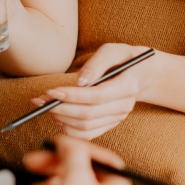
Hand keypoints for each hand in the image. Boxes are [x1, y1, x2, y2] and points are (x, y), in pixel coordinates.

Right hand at [23, 136, 136, 184]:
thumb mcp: (76, 178)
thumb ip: (74, 154)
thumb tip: (70, 142)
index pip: (101, 160)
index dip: (77, 148)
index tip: (58, 144)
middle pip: (83, 174)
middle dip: (57, 166)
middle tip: (37, 159)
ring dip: (52, 182)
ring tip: (38, 184)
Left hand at [33, 43, 153, 139]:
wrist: (143, 75)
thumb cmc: (124, 59)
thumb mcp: (114, 51)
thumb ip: (97, 63)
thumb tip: (80, 81)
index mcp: (128, 86)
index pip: (97, 96)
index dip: (72, 96)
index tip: (51, 91)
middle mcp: (124, 107)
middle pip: (88, 115)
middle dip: (61, 108)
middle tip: (41, 100)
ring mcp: (117, 119)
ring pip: (85, 127)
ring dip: (61, 119)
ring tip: (46, 106)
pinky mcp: (110, 125)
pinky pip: (87, 134)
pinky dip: (69, 129)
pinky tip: (57, 117)